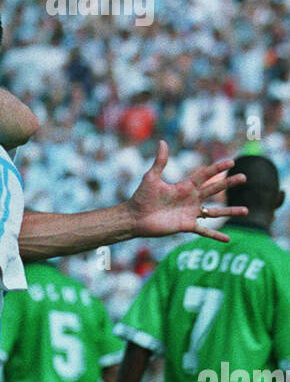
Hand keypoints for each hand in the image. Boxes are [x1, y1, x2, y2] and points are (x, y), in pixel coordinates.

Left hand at [128, 141, 247, 243]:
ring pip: (215, 211)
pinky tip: (228, 239)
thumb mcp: (151, 177)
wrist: (135, 218)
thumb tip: (162, 142)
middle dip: (229, 183)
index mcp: (185, 186)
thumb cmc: (141, 197)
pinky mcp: (186, 226)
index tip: (231, 162)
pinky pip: (204, 231)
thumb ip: (160, 161)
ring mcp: (190, 213)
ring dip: (230, 211)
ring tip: (246, 210)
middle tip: (244, 177)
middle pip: (215, 189)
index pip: (205, 175)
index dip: (218, 168)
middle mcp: (191, 199)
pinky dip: (216, 235)